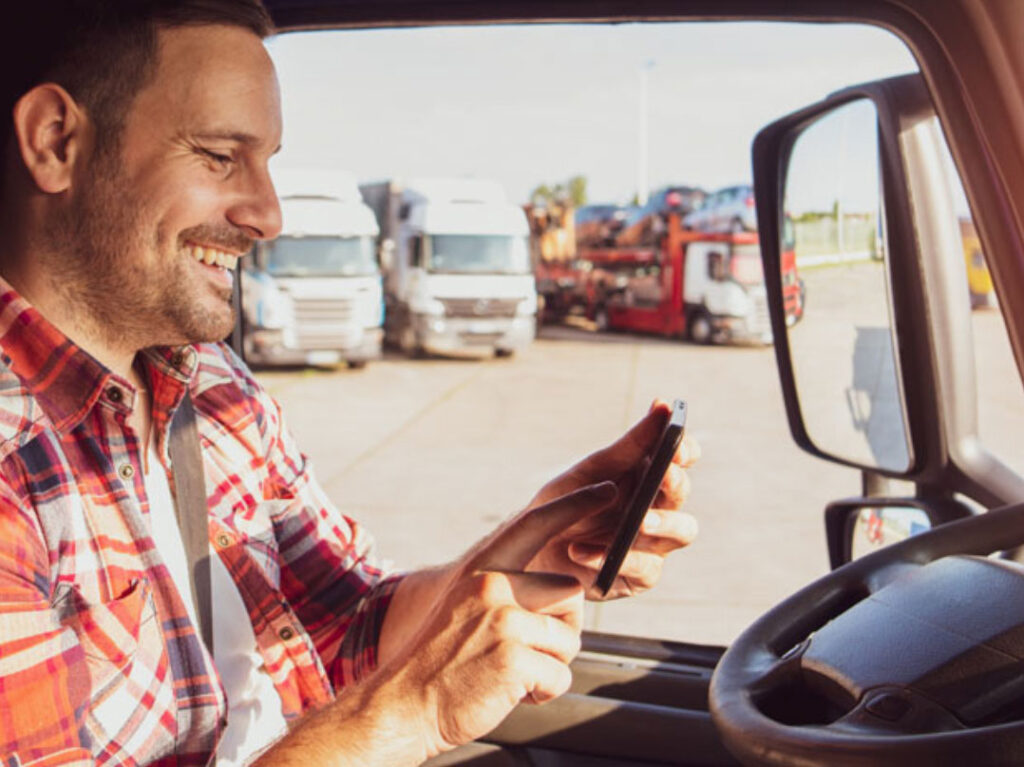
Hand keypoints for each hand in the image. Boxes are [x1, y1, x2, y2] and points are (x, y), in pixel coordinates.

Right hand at [368, 482, 617, 761]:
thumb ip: (507, 592)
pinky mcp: (513, 657)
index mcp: (482, 570)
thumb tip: (565, 594)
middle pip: (570, 594)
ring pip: (569, 638)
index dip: (575, 505)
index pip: (535, 524)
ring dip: (551, 664)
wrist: (402, 706)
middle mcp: (492, 586)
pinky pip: (559, 676)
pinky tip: (508, 693)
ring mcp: (503, 620)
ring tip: (511, 674)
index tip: (607, 490)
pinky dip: (543, 693)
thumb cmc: (440, 664)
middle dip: (561, 629)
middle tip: (525, 653)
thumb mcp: (467, 608)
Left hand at [526, 400, 699, 599]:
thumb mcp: (591, 471)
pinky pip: (641, 569)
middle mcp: (657, 510)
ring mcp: (651, 545)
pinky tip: (581, 551)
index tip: (676, 442)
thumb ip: (630, 444)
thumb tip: (662, 405)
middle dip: (674, 484)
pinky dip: (611, 557)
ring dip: (661, 523)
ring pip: (682, 532)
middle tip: (663, 476)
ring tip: (639, 521)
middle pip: (682, 494)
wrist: (530, 550)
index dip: (685, 450)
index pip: (681, 459)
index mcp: (647, 478)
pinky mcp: (637, 578)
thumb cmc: (564, 504)